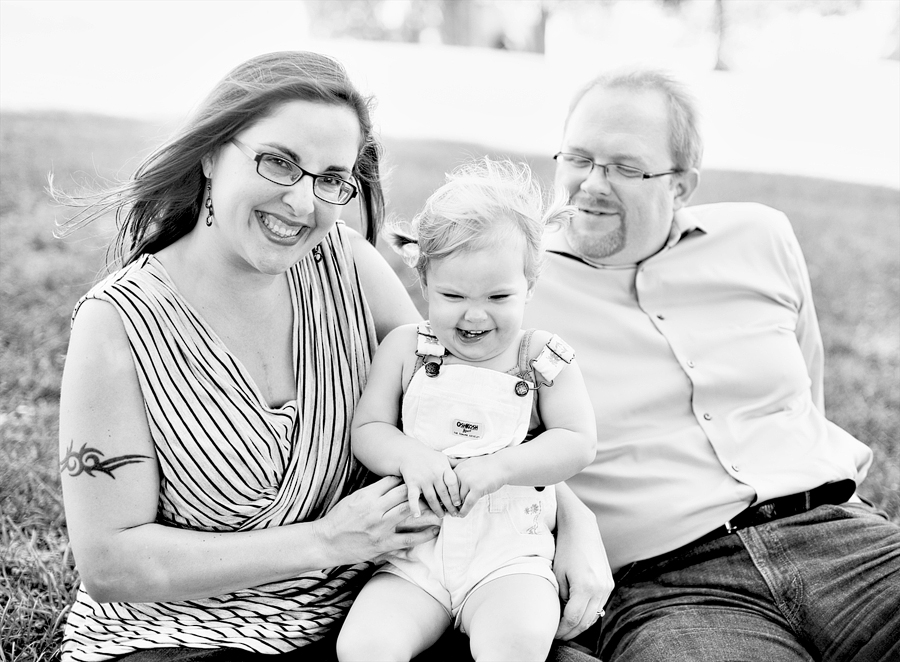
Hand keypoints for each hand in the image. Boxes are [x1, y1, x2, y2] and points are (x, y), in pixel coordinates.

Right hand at [313, 476, 441, 565]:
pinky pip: (407, 539)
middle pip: (405, 495)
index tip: (421, 478)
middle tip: (437, 488)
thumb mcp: (354, 499)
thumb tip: (393, 482)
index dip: (408, 479)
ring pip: (410, 514)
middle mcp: (375, 510)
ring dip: (428, 510)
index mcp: (367, 496)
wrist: (325, 541)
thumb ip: (373, 492)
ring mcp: (380, 527)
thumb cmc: (338, 519)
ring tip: (442, 508)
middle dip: (422, 491)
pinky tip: (435, 531)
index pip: (393, 482)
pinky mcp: (383, 544)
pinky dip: (423, 535)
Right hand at [398, 444, 460, 516]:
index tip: (459, 503)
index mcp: (443, 468)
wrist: (409, 453)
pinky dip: (414, 506)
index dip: (456, 494)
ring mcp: (423, 480)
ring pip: (432, 498)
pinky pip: (413, 497)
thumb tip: (469, 462)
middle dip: (449, 505)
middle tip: (454, 514)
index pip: (452, 483)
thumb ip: (455, 463)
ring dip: (437, 509)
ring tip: (442, 516)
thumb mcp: (443, 457)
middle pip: (443, 493)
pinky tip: (417, 515)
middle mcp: (434, 474)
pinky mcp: (412, 483)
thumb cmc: (429, 457)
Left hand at [450, 455, 505, 516]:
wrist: (502, 466)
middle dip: (450, 502)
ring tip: (455, 513)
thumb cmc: (486, 466)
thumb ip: (459, 469)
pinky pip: (468, 503)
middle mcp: (462, 473)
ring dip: (457, 507)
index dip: (446, 493)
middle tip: (448, 509)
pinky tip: (461, 515)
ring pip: (459, 498)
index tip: (443, 501)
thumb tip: (450, 478)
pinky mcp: (477, 488)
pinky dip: (464, 510)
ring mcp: (469, 481)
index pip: (447, 484)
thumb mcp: (469, 463)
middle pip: (452, 492)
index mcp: (458, 468)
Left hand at [553, 505, 613, 639]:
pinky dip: (589, 613)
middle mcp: (600, 589)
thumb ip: (561, 597)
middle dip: (571, 631)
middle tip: (558, 635)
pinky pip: (600, 605)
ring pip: (595, 616)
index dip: (562, 630)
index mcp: (585, 587)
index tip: (552, 633)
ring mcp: (607, 586)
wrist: (581, 528)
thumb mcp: (557, 574)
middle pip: (586, 621)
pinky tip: (578, 613)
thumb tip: (563, 614)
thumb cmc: (565, 548)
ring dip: (581, 624)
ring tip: (566, 627)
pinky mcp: (609, 582)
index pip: (572, 619)